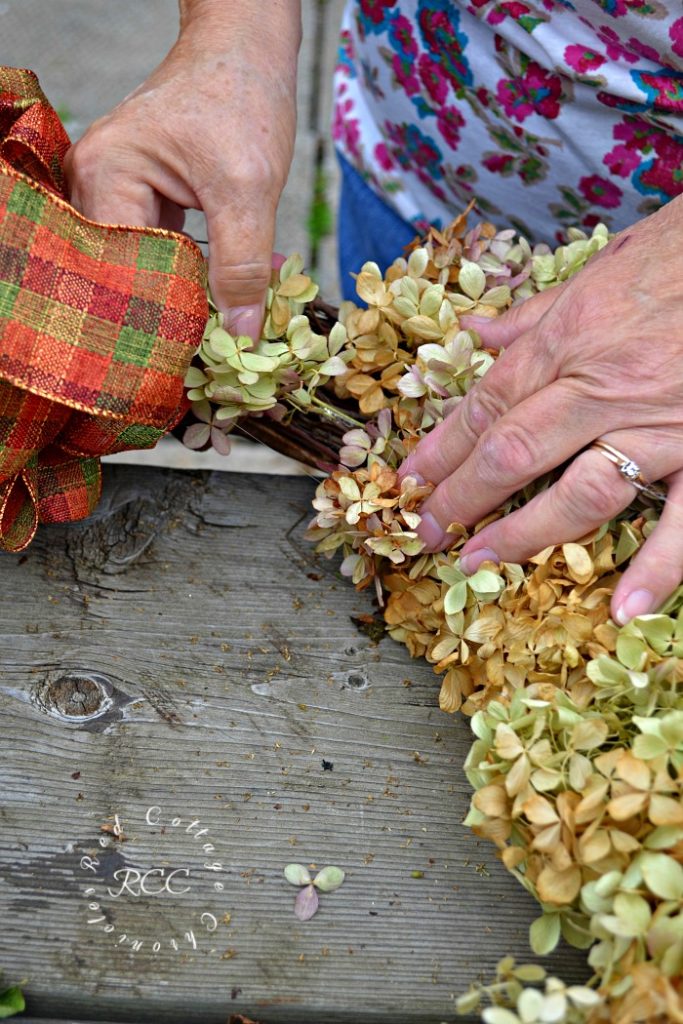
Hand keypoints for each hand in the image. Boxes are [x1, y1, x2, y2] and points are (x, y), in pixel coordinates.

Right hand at [64, 1, 300, 339]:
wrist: (246, 49)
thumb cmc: (242, 98)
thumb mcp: (249, 187)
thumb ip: (242, 264)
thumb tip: (240, 334)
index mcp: (105, 178)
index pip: (122, 274)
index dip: (162, 313)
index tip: (202, 345)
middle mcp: (92, 184)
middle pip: (124, 275)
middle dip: (172, 307)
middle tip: (216, 338)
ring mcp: (111, 190)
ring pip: (141, 268)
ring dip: (183, 292)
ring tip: (221, 319)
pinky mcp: (136, 197)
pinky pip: (155, 250)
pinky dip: (189, 271)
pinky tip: (221, 287)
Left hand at [399, 197, 682, 624]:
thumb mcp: (605, 261)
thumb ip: (539, 309)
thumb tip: (480, 333)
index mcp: (571, 336)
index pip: (487, 402)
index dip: (442, 446)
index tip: (411, 479)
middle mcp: (603, 386)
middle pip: (513, 453)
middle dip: (462, 497)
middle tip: (425, 532)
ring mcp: (659, 425)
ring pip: (579, 492)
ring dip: (525, 534)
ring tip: (481, 563)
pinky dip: (658, 569)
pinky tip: (624, 608)